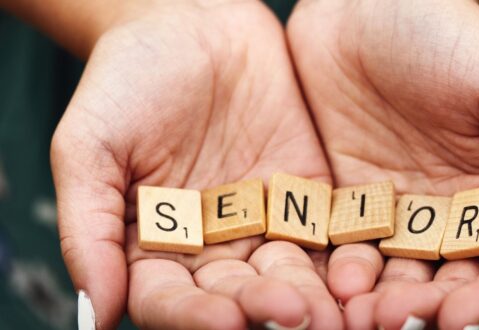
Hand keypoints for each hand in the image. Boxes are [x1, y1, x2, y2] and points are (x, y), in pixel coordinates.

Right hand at [51, 1, 340, 327]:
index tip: (223, 322)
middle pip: (238, 294)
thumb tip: (92, 317)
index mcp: (156, 246)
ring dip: (310, 294)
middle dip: (264, 308)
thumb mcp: (89, 148)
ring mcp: (263, 219)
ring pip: (288, 270)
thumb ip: (89, 229)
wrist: (188, 21)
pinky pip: (326, 228)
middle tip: (293, 318)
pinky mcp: (306, 191)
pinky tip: (359, 271)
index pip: (171, 299)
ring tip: (331, 312)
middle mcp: (213, 244)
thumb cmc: (126, 80)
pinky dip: (342, 253)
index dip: (194, 315)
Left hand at [288, 0, 478, 327]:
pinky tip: (331, 284)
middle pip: (451, 285)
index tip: (461, 318)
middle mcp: (454, 214)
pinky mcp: (346, 204)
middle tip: (395, 322)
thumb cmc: (445, 33)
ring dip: (381, 303)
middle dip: (426, 311)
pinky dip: (341, 274)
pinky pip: (345, 250)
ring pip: (396, 278)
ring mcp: (398, 213)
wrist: (360, 5)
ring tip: (359, 314)